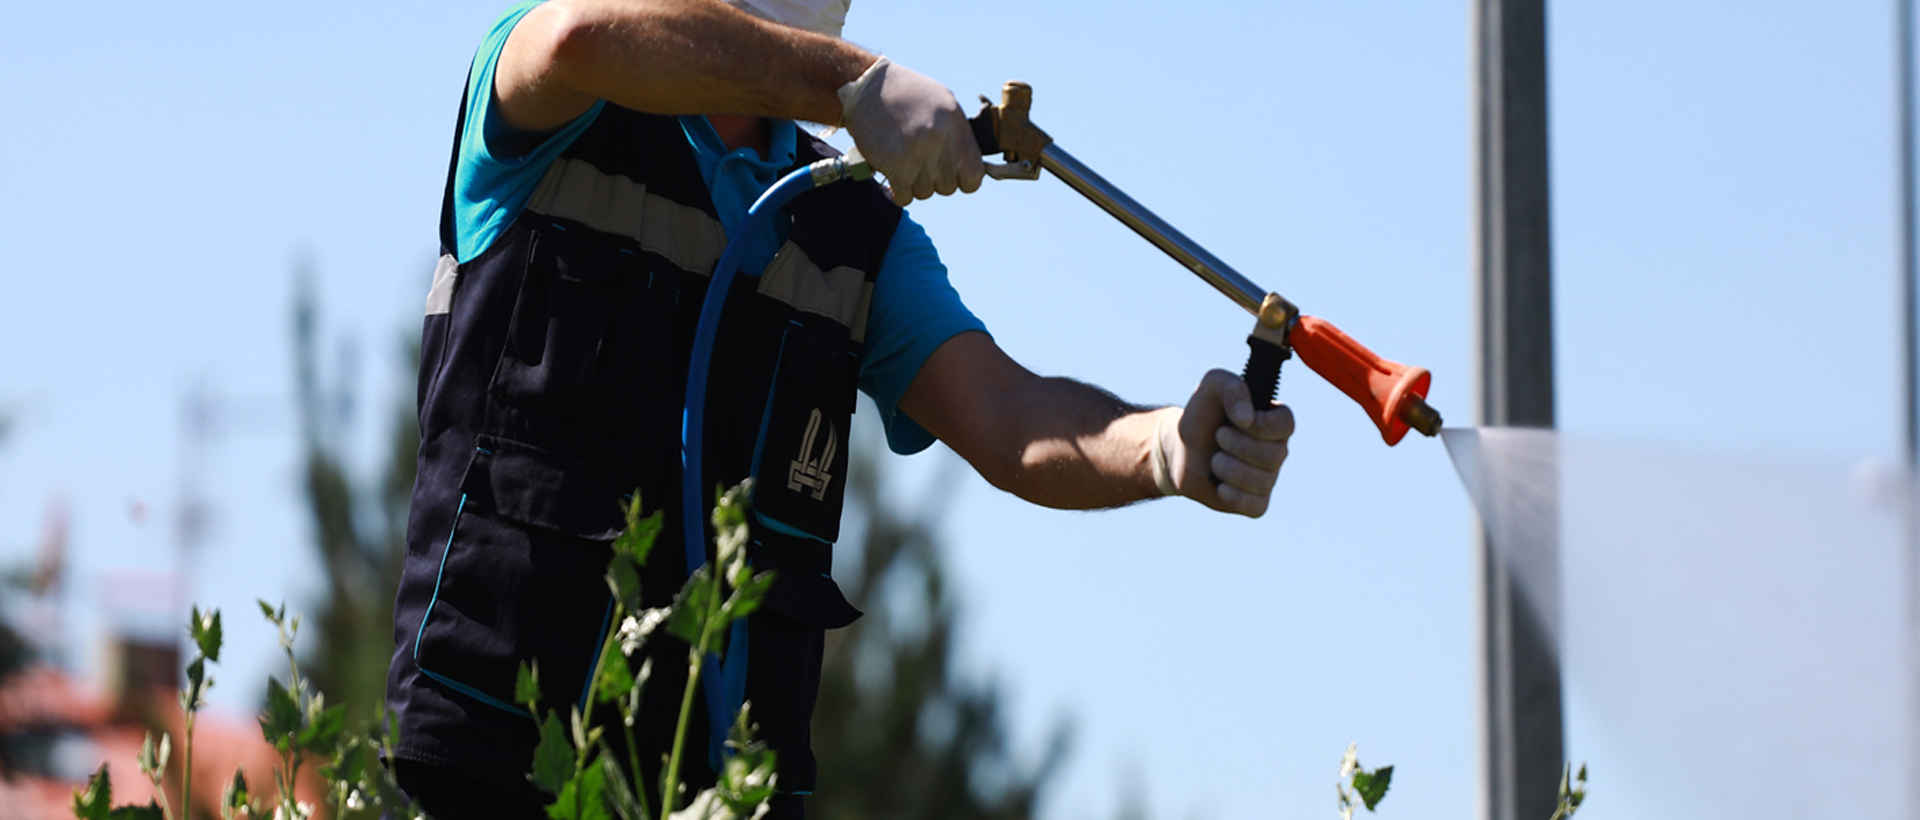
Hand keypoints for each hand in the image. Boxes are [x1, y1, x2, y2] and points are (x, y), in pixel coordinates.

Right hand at [837, 57, 984, 205]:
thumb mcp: (942, 104)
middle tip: (919, 163)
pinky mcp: (895, 163)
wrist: (866, 88)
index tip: (952, 175)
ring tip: (904, 162)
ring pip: (925, 193)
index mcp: (956, 124)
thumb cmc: (906, 96)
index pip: (975, 175)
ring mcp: (917, 151)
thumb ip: (959, 136)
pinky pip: (905, 196)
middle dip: (934, 181)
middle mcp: (940, 138)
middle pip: (948, 187)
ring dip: (913, 184)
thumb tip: (974, 169)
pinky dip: (898, 192)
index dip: (964, 180)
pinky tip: (893, 175)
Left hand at [1158, 370, 1294, 516]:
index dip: (1263, 426)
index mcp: (1274, 420)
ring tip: (1214, 459)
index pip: (1286, 424)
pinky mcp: (1254, 502)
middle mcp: (1277, 450)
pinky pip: (1254, 505)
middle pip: (1274, 455)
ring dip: (1227, 468)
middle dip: (1236, 445)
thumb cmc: (1202, 414)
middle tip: (1218, 436)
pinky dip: (1232, 495)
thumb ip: (1232, 389)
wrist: (1180, 448)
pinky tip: (1219, 485)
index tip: (1239, 421)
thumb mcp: (1212, 386)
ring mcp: (1268, 478)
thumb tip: (1248, 418)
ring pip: (1261, 481)